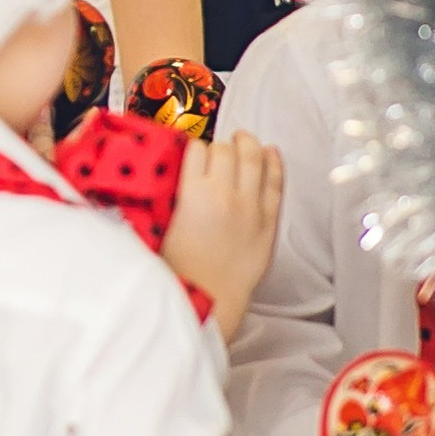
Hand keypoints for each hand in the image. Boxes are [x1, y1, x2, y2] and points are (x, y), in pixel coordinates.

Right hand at [160, 132, 284, 337]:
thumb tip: (164, 179)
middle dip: (220, 144)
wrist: (210, 297)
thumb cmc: (180, 268)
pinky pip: (275, 182)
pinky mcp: (268, 220)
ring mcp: (250, 205)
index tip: (192, 152)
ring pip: (254, 158)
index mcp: (192, 193)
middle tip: (218, 145)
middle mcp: (224, 193)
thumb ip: (165, 198)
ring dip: (248, 144)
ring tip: (244, 139)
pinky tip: (271, 152)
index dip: (194, 147)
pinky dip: (274, 163)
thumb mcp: (159, 227)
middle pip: (225, 150)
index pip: (196, 150)